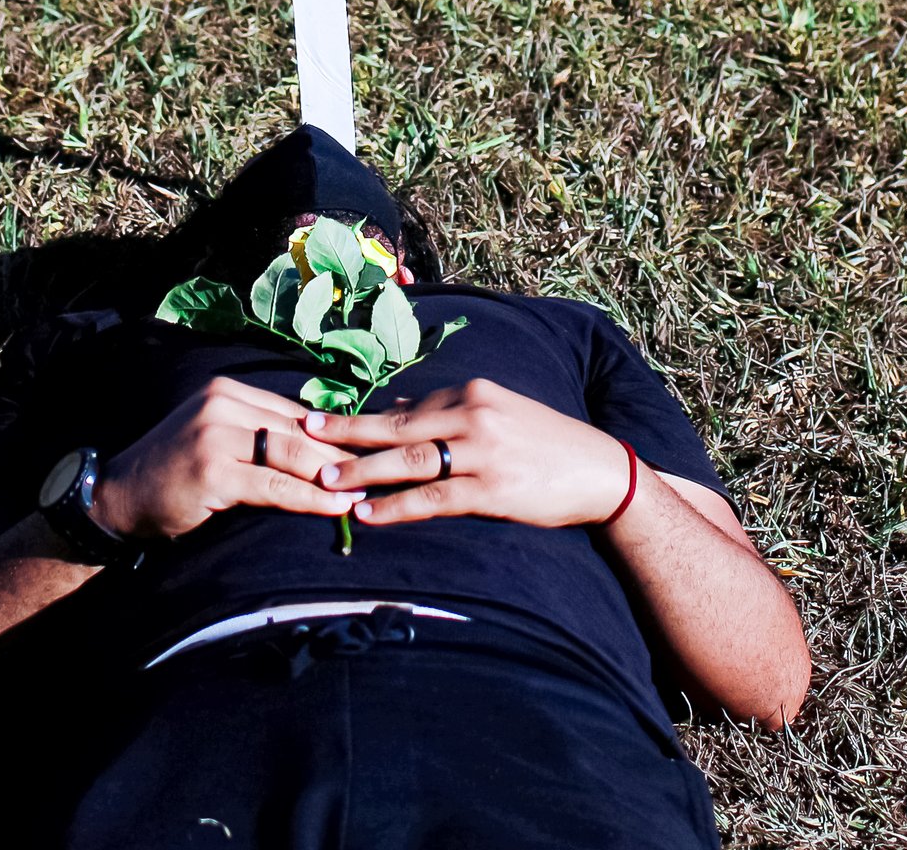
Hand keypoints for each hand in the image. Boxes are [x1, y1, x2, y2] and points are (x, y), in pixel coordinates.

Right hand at [90, 377, 365, 543]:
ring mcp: (216, 434)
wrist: (118, 498)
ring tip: (367, 492)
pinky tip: (337, 508)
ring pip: (292, 454)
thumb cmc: (173, 474)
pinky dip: (310, 498)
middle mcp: (223, 403)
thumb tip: (320, 446)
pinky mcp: (213, 469)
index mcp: (228, 390)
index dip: (335, 433)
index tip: (370, 447)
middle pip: (299, 429)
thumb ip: (259, 434)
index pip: (295, 411)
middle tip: (380, 472)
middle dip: (342, 453)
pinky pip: (275, 486)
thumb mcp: (217, 440)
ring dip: (335, 476)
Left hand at [304, 380, 632, 529]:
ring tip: (325, 481)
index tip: (326, 422)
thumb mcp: (500, 413)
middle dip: (347, 434)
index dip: (364, 420)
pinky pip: (433, 498)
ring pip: (408, 462)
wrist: (601, 472)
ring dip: (362, 472)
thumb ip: (452, 414)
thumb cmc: (546, 443)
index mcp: (473, 392)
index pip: (408, 408)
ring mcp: (483, 452)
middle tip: (304, 436)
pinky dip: (397, 508)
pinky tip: (369, 515)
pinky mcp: (491, 490)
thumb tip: (400, 414)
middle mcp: (474, 414)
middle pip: (397, 427)